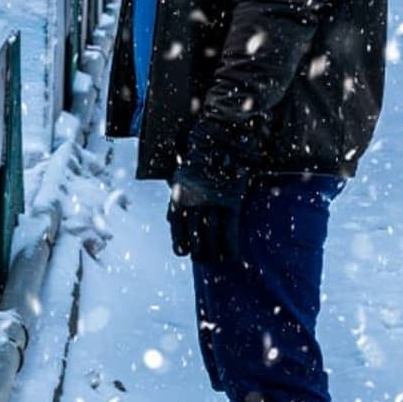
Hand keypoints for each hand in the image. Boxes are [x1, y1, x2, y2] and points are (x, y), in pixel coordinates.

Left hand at [167, 111, 267, 264]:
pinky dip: (230, 247)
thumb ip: (176, 189)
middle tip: (203, 261)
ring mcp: (211, 204)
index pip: (177, 228)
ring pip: (211, 238)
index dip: (180, 243)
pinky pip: (230, 232)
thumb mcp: (180, 171)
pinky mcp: (230, 202)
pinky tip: (232, 256)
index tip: (184, 252)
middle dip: (199, 252)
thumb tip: (170, 207)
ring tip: (216, 262)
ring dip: (213, 253)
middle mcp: (192, 203)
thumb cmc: (199, 154)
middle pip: (194, 237)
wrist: (219, 139)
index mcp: (178, 196)